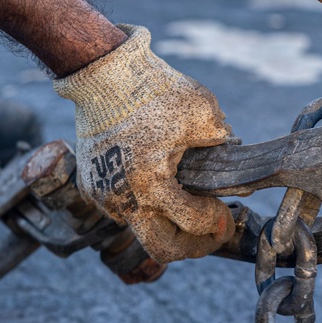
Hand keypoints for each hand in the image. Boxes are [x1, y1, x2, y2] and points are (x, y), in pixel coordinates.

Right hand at [54, 25, 233, 263]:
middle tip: (213, 231)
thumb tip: (231, 152)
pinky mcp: (90, 186)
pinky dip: (144, 205)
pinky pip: (122, 208)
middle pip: (162, 249)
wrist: (103, 73)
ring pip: (141, 228)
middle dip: (193, 246)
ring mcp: (103, 196)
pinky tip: (160, 187)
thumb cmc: (154, 90)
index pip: (193, 223)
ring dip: (167, 224)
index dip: (216, 223)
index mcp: (152, 183)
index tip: (225, 211)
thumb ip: (220, 141)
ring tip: (188, 206)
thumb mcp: (203, 112)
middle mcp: (124, 198)